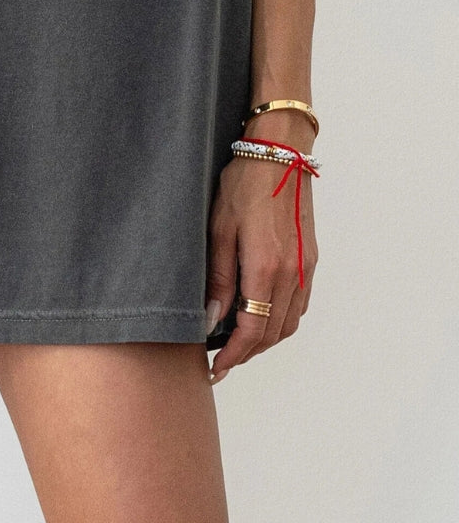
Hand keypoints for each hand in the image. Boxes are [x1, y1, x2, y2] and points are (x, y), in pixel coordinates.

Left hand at [205, 115, 318, 382]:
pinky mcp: (310, 259)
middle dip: (247, 354)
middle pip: (273, 334)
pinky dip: (281, 321)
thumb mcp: (218, 228)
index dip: (233, 356)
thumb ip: (219, 278)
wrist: (279, 153)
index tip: (215, 369)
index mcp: (267, 268)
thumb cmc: (243, 184)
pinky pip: (299, 305)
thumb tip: (212, 319)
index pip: (252, 330)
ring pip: (289, 323)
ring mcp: (306, 268)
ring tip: (237, 344)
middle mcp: (292, 274)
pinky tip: (261, 317)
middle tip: (221, 361)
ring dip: (265, 341)